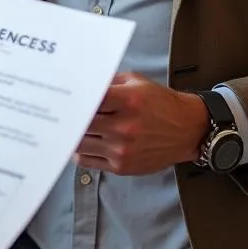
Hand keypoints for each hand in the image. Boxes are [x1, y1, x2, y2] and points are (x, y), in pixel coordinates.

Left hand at [74, 72, 208, 175]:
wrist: (188, 130)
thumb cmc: (160, 103)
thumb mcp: (136, 82)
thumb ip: (108, 82)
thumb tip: (81, 83)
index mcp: (128, 101)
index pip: (90, 100)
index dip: (75, 98)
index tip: (64, 96)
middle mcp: (125, 127)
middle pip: (81, 123)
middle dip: (70, 117)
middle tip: (59, 112)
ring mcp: (123, 149)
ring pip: (80, 144)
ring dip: (72, 135)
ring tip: (66, 128)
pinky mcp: (122, 166)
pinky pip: (88, 161)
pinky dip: (79, 152)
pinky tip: (80, 143)